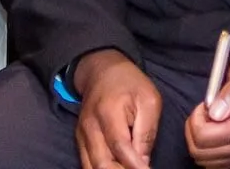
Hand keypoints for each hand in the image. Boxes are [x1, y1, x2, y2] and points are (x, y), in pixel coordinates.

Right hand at [73, 49, 162, 168]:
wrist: (101, 70)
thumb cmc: (130, 84)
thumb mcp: (149, 100)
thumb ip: (146, 132)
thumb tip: (144, 163)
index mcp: (108, 112)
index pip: (120, 148)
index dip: (135, 166)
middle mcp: (90, 126)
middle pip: (102, 164)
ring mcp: (82, 135)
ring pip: (91, 168)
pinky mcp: (80, 140)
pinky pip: (87, 164)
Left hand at [185, 51, 229, 168]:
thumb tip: (215, 112)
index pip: (204, 136)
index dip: (197, 118)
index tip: (206, 103)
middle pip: (201, 151)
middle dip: (195, 129)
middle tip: (205, 111)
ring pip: (204, 160)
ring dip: (199, 140)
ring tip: (210, 120)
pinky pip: (215, 164)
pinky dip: (207, 150)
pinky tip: (214, 132)